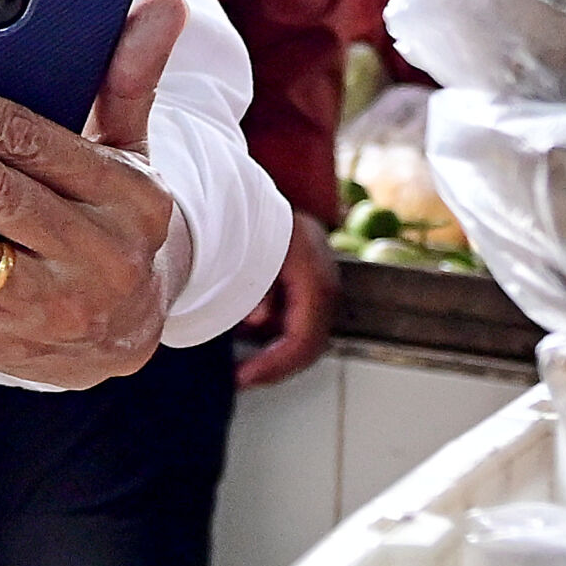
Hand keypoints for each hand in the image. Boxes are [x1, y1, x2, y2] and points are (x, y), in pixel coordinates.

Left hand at [236, 212, 338, 389]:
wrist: (247, 187)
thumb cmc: (241, 215)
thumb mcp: (242, 253)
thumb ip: (253, 289)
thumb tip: (259, 322)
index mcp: (311, 274)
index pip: (304, 336)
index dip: (276, 364)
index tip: (245, 378)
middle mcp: (324, 278)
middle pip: (311, 339)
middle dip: (278, 364)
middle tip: (245, 378)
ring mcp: (321, 277)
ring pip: (308, 329)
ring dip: (278, 347)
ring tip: (245, 358)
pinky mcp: (310, 276)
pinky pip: (301, 313)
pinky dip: (278, 329)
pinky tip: (249, 329)